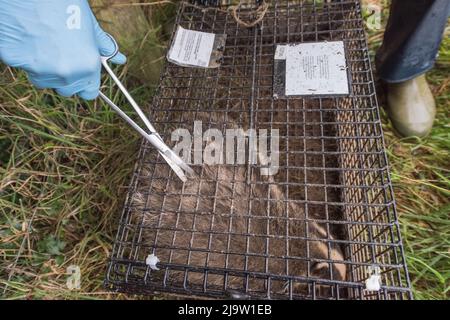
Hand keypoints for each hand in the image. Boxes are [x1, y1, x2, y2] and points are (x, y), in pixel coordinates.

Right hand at [0, 0, 125, 99]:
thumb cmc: (62, 3)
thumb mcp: (89, 24)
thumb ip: (103, 46)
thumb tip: (120, 59)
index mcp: (87, 64)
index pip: (90, 92)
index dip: (86, 84)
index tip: (83, 76)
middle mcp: (65, 72)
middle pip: (67, 90)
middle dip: (67, 77)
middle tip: (62, 54)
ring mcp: (39, 69)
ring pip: (44, 81)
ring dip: (46, 69)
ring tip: (45, 42)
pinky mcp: (15, 60)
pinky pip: (24, 67)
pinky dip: (25, 57)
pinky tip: (28, 37)